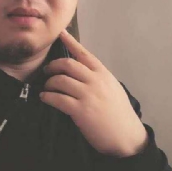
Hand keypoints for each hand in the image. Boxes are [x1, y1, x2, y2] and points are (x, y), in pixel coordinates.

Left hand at [40, 30, 147, 157]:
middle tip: (47, 71)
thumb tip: (79, 69)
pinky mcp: (80, 110)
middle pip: (67, 64)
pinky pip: (58, 98)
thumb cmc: (119, 112)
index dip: (70, 41)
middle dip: (53, 66)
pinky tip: (45, 98)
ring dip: (49, 83)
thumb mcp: (112, 87)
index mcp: (103, 73)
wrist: (126, 137)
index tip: (60, 33)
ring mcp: (88, 95)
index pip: (83, 53)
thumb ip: (97, 77)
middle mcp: (95, 80)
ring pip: (60, 80)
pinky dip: (48, 97)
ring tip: (47, 88)